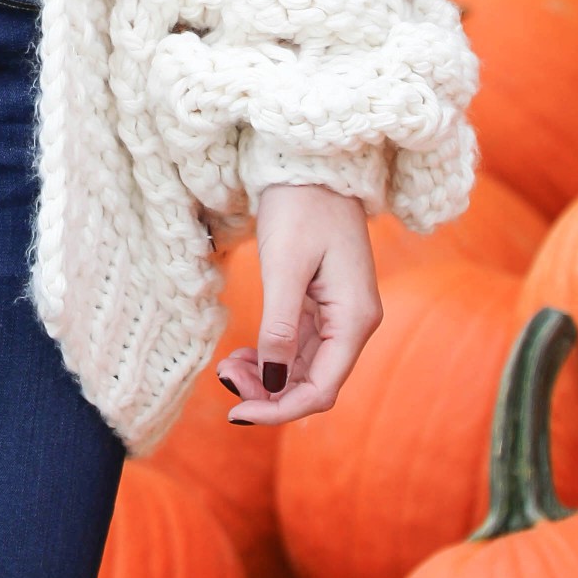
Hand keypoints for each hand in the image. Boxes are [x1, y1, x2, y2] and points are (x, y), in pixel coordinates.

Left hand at [216, 184, 380, 427]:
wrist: (312, 164)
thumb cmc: (300, 206)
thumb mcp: (284, 266)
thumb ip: (280, 326)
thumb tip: (273, 381)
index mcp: (353, 319)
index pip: (321, 389)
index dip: (279, 409)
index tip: (237, 413)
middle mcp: (353, 324)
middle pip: (312, 383)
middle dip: (268, 393)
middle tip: (224, 378)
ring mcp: (339, 316)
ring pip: (302, 369)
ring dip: (266, 377)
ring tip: (227, 367)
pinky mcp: (323, 305)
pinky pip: (298, 347)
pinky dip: (270, 357)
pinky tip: (241, 355)